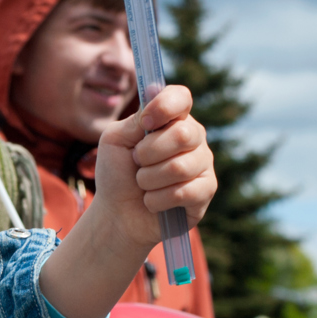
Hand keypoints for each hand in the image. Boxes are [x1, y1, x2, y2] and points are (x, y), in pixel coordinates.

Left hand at [39, 84, 214, 317]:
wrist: (114, 221)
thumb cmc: (112, 180)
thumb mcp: (115, 144)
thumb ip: (135, 120)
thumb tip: (153, 96)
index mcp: (169, 121)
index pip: (180, 97)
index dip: (167, 104)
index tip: (149, 116)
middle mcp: (192, 140)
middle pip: (181, 131)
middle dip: (146, 152)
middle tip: (134, 167)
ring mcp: (202, 168)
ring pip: (184, 162)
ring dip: (151, 178)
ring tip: (141, 189)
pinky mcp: (204, 197)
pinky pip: (189, 190)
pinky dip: (162, 198)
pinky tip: (153, 203)